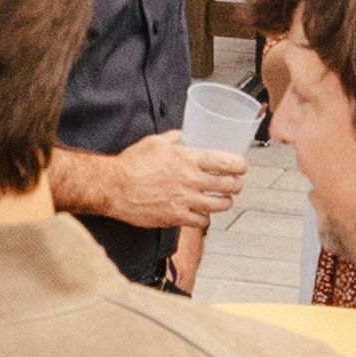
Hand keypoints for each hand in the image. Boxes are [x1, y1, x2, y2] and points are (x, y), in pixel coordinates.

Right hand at [109, 133, 243, 227]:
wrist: (113, 187)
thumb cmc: (131, 164)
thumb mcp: (155, 142)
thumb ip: (174, 138)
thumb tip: (184, 135)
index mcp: (187, 158)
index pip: (225, 162)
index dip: (240, 165)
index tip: (242, 167)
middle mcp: (190, 180)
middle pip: (228, 185)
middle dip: (237, 185)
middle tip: (235, 184)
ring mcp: (184, 200)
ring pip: (219, 205)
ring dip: (225, 202)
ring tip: (224, 200)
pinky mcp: (175, 217)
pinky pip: (201, 221)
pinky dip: (205, 218)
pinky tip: (203, 214)